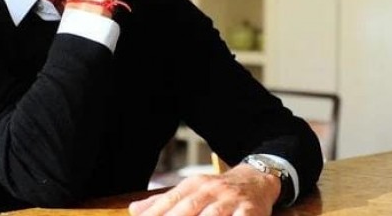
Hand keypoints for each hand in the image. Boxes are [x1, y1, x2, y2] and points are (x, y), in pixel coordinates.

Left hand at [128, 164, 279, 215]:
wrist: (256, 180)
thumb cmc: (217, 191)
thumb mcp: (192, 190)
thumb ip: (164, 202)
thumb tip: (135, 210)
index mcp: (194, 185)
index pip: (171, 200)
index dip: (156, 213)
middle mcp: (211, 190)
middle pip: (189, 206)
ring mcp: (231, 200)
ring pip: (213, 215)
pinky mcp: (251, 211)